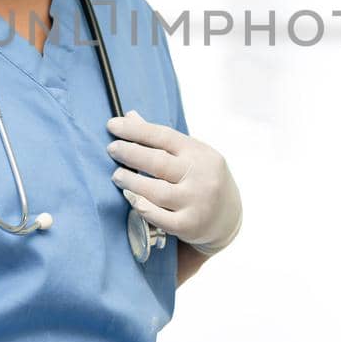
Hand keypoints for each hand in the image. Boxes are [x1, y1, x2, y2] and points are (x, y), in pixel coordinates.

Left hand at [106, 110, 242, 255]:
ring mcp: (196, 202)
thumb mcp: (190, 154)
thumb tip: (129, 116)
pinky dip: (143, 208)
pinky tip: (131, 199)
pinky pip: (160, 218)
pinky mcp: (189, 226)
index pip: (164, 136)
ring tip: (117, 175)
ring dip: (132, 182)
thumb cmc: (202, 178)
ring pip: (157, 191)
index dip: (136, 130)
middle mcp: (201, 176)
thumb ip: (161, 139)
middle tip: (111, 149)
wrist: (228, 217)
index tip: (112, 125)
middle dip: (130, 153)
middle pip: (158, 162)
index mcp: (199, 153)